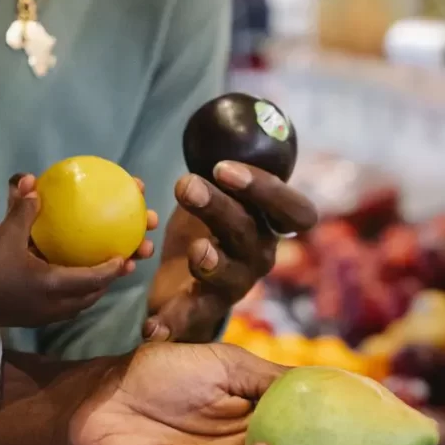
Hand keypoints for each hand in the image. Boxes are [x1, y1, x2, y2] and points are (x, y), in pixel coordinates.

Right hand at [0, 174, 156, 327]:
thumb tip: (31, 181)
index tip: (127, 255)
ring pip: (84, 301)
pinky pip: (70, 304)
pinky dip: (80, 290)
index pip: (94, 279)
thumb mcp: (5, 236)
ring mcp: (49, 314)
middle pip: (96, 293)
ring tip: (110, 267)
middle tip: (129, 259)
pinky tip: (76, 275)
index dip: (114, 268)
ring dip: (99, 285)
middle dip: (114, 277)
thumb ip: (22, 210)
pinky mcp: (39, 318)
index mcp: (54, 285)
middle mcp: (57, 305)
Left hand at [145, 161, 317, 342]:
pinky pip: (190, 319)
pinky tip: (151, 329)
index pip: (293, 211)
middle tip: (186, 184)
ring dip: (209, 258)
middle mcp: (259, 256)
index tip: (224, 167)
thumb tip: (216, 115)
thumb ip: (220, 167)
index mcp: (268, 225)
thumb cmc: (204, 222)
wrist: (184, 280)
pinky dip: (171, 323)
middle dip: (220, 207)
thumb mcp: (215, 191)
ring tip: (195, 250)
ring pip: (227, 273)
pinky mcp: (204, 312)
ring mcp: (234, 286)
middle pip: (250, 233)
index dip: (267, 189)